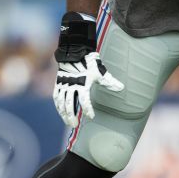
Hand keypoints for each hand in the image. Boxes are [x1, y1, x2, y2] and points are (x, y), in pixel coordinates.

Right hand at [52, 12, 123, 128]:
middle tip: (74, 125)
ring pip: (61, 103)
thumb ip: (110, 82)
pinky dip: (58, 106)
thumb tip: (122, 88)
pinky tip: (61, 112)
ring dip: (64, 114)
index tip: (91, 116)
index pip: (85, 102)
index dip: (88, 110)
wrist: (74, 52)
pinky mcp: (58, 83)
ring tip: (68, 122)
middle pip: (70, 106)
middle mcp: (71, 86)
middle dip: (71, 117)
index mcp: (83, 85)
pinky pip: (56, 97)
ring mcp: (63, 85)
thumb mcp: (100, 73)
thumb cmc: (89, 64)